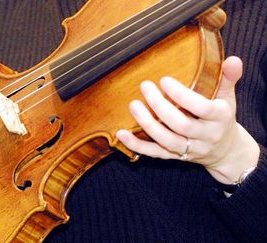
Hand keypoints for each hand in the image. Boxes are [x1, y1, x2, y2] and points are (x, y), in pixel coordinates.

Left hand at [116, 56, 259, 183]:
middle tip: (145, 86)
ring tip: (133, 105)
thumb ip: (229, 78)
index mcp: (220, 118)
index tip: (164, 80)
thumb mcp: (229, 97)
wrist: (225, 151)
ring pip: (166, 140)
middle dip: (160, 106)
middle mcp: (205, 136)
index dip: (182, 95)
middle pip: (181, 124)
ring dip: (147, 123)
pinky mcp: (175, 157)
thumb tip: (232, 59)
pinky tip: (121, 134)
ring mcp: (190, 149)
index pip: (203, 108)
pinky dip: (137, 145)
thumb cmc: (222, 118)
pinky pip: (155, 154)